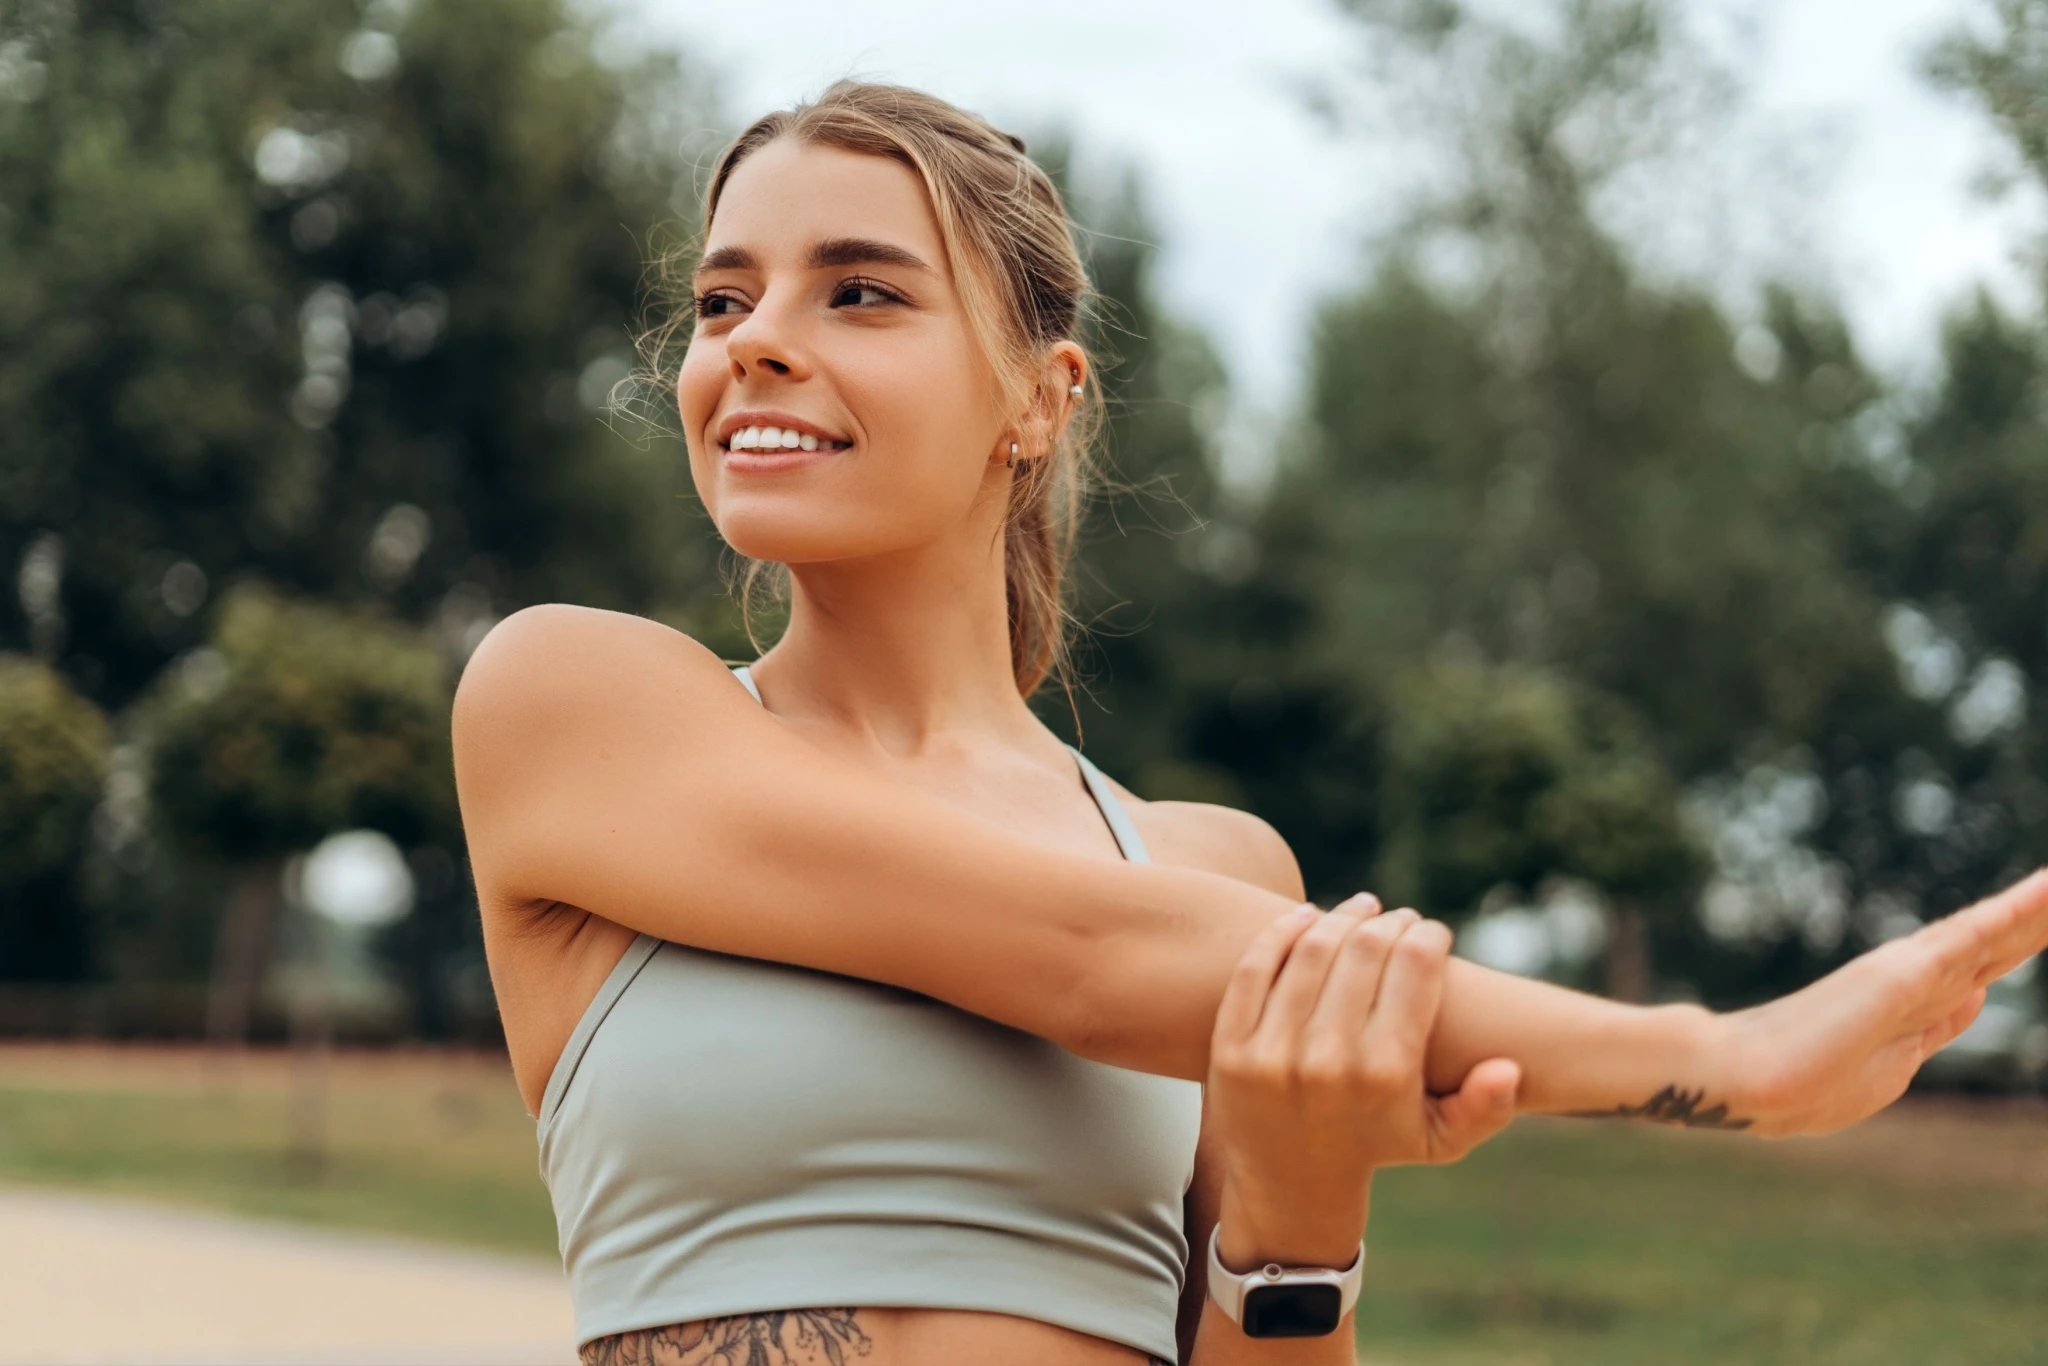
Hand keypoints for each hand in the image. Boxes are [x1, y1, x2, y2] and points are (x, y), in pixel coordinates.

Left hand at [1206, 894, 1521, 1268]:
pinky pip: (1254, 969)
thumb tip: (1508, 1068)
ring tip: (1360, 911)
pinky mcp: (1231, 1049)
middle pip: (1364, 952)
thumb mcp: (1438, 1139)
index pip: (1414, 970)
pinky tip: (1308, 919)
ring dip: (1341, 918)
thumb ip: (1483, 1108)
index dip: (1429, 938)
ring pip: (1311, 952)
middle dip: (1389, 924)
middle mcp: (1329, 1061)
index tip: (1433, 933)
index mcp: (1386, 1074)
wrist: (1291, 1186)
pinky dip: (1282, 934)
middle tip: (1397, 919)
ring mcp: (1273, 1053)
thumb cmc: (1376, 1146)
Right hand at [1718, 868, 2047, 1136]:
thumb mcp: (1891, 1068)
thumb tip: (1976, 994)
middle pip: (1998, 944)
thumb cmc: (1800, 1088)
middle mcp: (1919, 979)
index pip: (1981, 969)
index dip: (2019, 943)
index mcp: (1915, 1007)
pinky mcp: (1905, 972)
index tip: (2047, 918)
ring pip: (1998, 931)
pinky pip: (1979, 935)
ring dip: (2040, 906)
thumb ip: (1936, 1030)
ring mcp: (1913, 972)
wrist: (1741, 1079)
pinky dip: (2020, 910)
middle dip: (2039, 919)